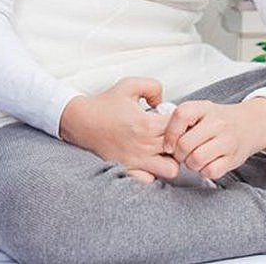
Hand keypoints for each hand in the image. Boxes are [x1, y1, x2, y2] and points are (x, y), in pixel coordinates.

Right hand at [58, 77, 177, 182]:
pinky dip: (155, 172)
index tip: (179, 120)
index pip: (180, 128)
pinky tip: (152, 160)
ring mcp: (136, 161)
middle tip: (175, 134)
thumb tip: (164, 102)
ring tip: (166, 149)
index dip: (184, 123)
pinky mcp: (127, 170)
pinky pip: (150, 180)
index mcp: (146, 124)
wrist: (80, 121)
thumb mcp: (130, 85)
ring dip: (172, 160)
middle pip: (180, 150)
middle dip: (182, 142)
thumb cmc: (105, 104)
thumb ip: (153, 87)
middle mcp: (143, 145)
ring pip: (171, 169)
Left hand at [162, 97, 265, 181]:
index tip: (168, 144)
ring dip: (190, 164)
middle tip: (182, 154)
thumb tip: (163, 141)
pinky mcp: (233, 158)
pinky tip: (207, 164)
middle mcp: (217, 122)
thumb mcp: (202, 111)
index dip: (169, 133)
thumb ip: (182, 121)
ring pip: (196, 160)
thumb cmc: (219, 120)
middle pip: (185, 144)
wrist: (251, 124)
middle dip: (178, 154)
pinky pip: (210, 171)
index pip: (180, 116)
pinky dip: (204, 171)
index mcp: (205, 108)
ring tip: (194, 159)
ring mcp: (227, 140)